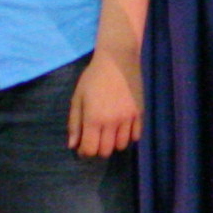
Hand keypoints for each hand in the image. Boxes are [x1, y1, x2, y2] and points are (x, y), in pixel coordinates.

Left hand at [70, 43, 143, 159]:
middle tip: (95, 139)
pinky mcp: (139, 113)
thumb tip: (73, 145)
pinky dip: (128, 136)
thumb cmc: (93, 77)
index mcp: (93, 118)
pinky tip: (122, 127)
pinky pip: (136, 136)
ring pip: (121, 145)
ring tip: (109, 133)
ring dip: (113, 143)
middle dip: (98, 149)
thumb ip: (75, 123)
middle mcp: (112, 122)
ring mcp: (128, 119)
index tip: (82, 147)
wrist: (118, 60)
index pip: (90, 149)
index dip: (85, 152)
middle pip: (106, 151)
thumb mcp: (78, 98)